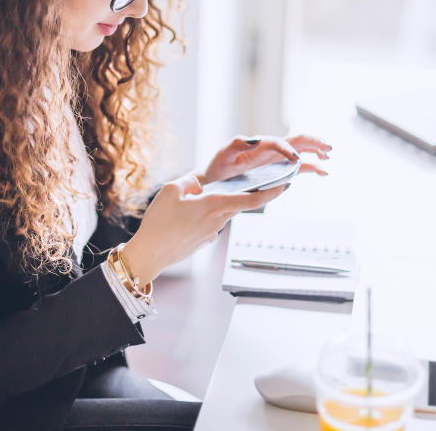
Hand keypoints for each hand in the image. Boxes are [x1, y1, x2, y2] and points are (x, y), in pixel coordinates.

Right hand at [122, 171, 290, 282]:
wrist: (150, 254)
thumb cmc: (160, 223)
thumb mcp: (171, 189)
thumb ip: (190, 181)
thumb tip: (199, 184)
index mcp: (215, 205)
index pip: (252, 199)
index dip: (271, 192)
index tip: (285, 185)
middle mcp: (218, 220)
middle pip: (237, 203)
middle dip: (240, 193)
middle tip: (235, 185)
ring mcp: (212, 233)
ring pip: (220, 212)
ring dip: (212, 205)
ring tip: (185, 204)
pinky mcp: (204, 241)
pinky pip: (208, 222)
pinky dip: (201, 216)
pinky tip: (181, 218)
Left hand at [196, 134, 332, 185]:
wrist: (214, 182)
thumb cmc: (218, 168)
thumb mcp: (222, 155)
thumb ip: (236, 145)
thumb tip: (254, 139)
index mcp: (259, 145)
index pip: (278, 142)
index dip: (288, 149)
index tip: (295, 159)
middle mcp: (271, 150)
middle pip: (296, 140)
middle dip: (313, 142)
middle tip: (328, 148)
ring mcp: (276, 160)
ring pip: (301, 151)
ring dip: (316, 152)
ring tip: (328, 156)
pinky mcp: (278, 170)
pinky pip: (299, 167)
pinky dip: (312, 168)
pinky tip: (323, 171)